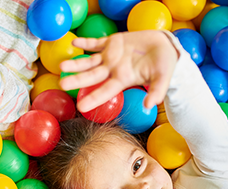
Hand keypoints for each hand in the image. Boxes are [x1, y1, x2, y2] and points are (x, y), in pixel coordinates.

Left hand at [59, 31, 178, 112]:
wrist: (165, 47)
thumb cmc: (164, 65)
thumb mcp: (162, 79)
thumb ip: (156, 92)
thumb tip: (149, 106)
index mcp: (123, 80)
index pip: (105, 91)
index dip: (93, 98)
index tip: (80, 106)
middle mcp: (113, 70)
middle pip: (91, 77)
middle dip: (76, 80)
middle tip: (62, 84)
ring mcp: (111, 56)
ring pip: (89, 61)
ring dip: (76, 63)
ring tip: (62, 66)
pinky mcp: (112, 43)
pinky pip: (95, 43)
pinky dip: (85, 43)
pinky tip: (74, 42)